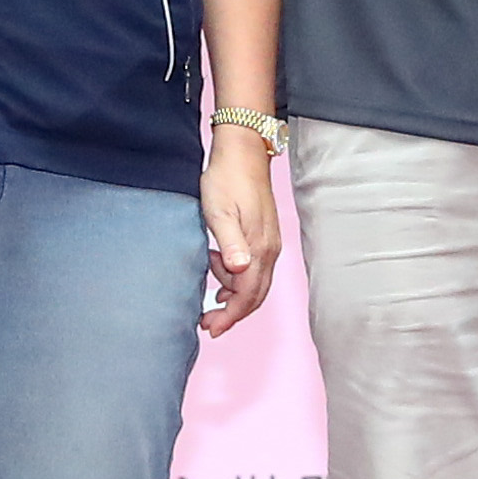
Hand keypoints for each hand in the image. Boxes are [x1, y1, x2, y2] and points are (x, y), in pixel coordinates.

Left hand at [195, 125, 279, 332]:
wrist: (242, 151)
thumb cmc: (226, 179)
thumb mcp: (219, 212)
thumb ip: (230, 243)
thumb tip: (240, 270)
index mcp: (259, 248)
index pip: (248, 295)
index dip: (230, 316)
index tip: (210, 328)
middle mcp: (269, 250)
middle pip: (256, 295)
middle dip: (233, 313)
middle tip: (207, 322)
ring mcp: (270, 243)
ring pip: (255, 283)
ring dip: (233, 292)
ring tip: (208, 284)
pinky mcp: (265, 235)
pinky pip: (255, 269)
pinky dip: (237, 278)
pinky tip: (220, 268)